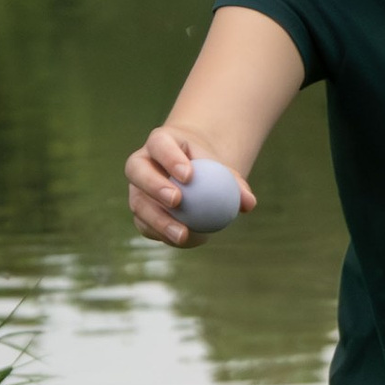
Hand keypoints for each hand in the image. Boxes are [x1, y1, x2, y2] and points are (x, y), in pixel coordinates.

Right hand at [125, 122, 255, 248]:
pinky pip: (145, 224)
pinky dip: (163, 234)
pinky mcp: (139, 211)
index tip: (189, 175)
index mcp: (160, 142)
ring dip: (158, 220)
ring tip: (182, 234)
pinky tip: (182, 241)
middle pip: (137, 171)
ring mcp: (136, 188)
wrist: (194, 177)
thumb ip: (236, 185)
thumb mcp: (225, 171)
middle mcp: (141, 163)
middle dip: (154, 185)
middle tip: (177, 201)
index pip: (160, 144)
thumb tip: (248, 204)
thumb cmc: (210, 169)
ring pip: (138, 203)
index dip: (169, 157)